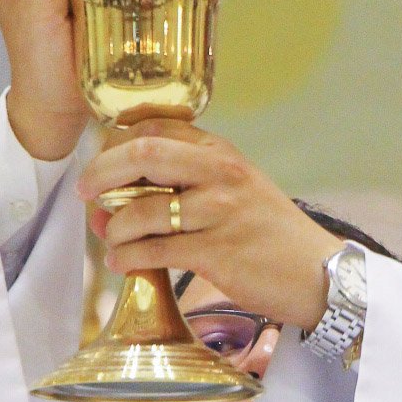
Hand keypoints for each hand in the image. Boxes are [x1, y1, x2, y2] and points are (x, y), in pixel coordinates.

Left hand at [76, 122, 341, 328]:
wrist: (317, 273)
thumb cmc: (269, 234)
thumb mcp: (237, 188)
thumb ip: (186, 182)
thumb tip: (112, 196)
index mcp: (222, 152)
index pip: (156, 127)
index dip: (115, 142)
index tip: (99, 163)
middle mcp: (221, 174)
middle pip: (142, 155)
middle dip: (100, 173)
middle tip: (84, 193)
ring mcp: (220, 213)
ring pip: (143, 211)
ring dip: (114, 229)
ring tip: (111, 242)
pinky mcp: (218, 253)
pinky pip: (156, 252)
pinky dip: (129, 258)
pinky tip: (123, 263)